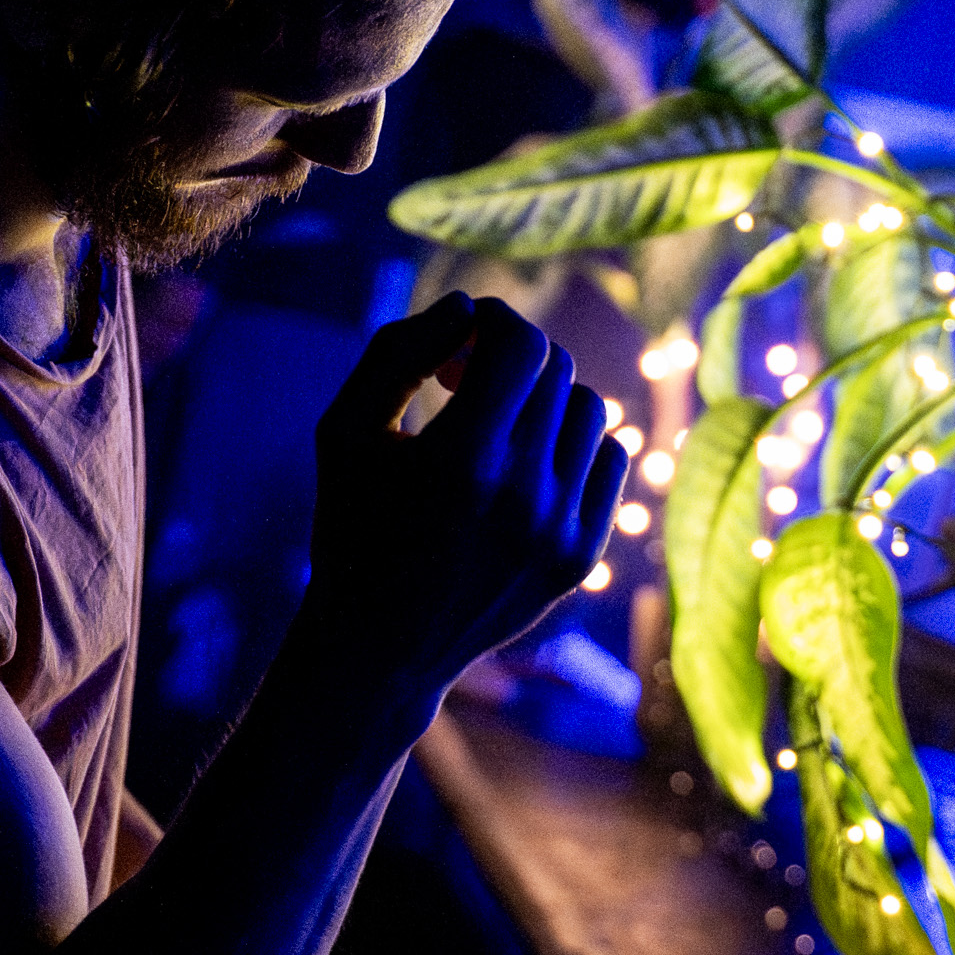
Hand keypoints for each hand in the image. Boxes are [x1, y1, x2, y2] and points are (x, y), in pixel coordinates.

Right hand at [302, 294, 624, 700]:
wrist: (380, 647)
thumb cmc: (353, 523)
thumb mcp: (345, 429)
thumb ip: (396, 351)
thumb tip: (466, 307)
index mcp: (461, 459)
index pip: (520, 342)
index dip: (493, 320)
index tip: (461, 338)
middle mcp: (522, 495)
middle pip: (555, 369)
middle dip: (510, 356)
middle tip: (465, 378)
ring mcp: (559, 530)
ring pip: (591, 409)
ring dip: (544, 398)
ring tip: (496, 424)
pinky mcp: (581, 556)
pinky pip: (610, 459)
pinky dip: (574, 445)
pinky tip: (528, 461)